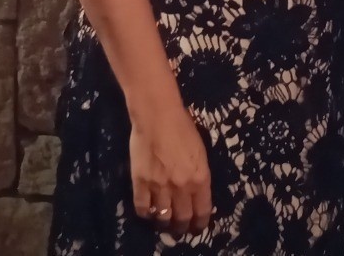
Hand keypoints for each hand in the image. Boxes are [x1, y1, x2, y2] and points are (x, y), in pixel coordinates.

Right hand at [130, 106, 211, 237]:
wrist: (158, 115)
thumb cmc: (183, 126)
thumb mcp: (200, 151)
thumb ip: (198, 174)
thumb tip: (197, 192)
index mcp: (200, 178)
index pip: (202, 211)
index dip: (200, 223)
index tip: (198, 228)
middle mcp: (181, 187)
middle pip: (182, 218)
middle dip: (182, 227)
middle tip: (180, 228)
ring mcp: (160, 187)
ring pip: (163, 217)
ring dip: (164, 222)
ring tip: (164, 221)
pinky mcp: (141, 183)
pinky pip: (143, 208)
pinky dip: (146, 213)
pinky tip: (149, 211)